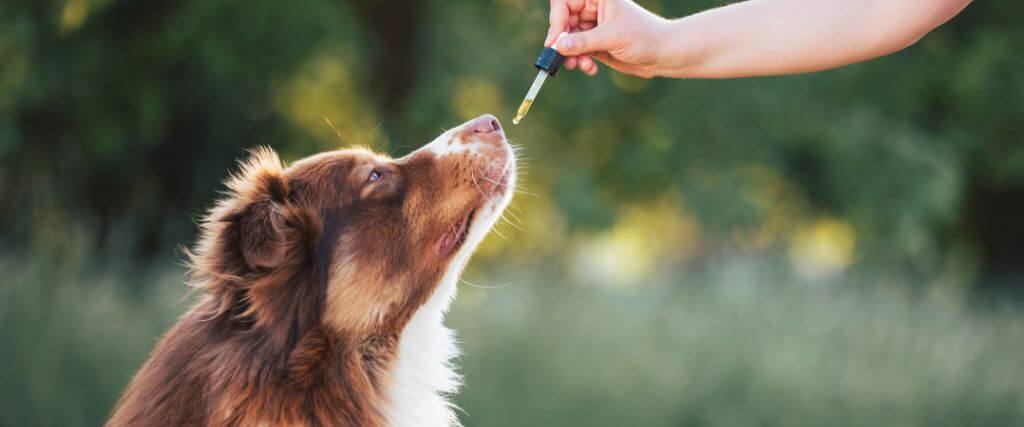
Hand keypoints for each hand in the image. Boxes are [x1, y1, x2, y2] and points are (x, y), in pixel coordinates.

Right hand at [545, 0, 670, 77]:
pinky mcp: (596, 43)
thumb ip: (583, 41)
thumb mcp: (611, 37)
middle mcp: (593, 9)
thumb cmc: (644, 36)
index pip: (564, 2)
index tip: (556, 40)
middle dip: (563, 42)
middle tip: (562, 58)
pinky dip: (580, 61)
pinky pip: (577, 51)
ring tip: (580, 66)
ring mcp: (593, 26)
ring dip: (571, 55)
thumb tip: (557, 46)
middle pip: (563, 22)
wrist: (664, 54)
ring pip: (568, 39)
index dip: (556, 20)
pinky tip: (590, 68)